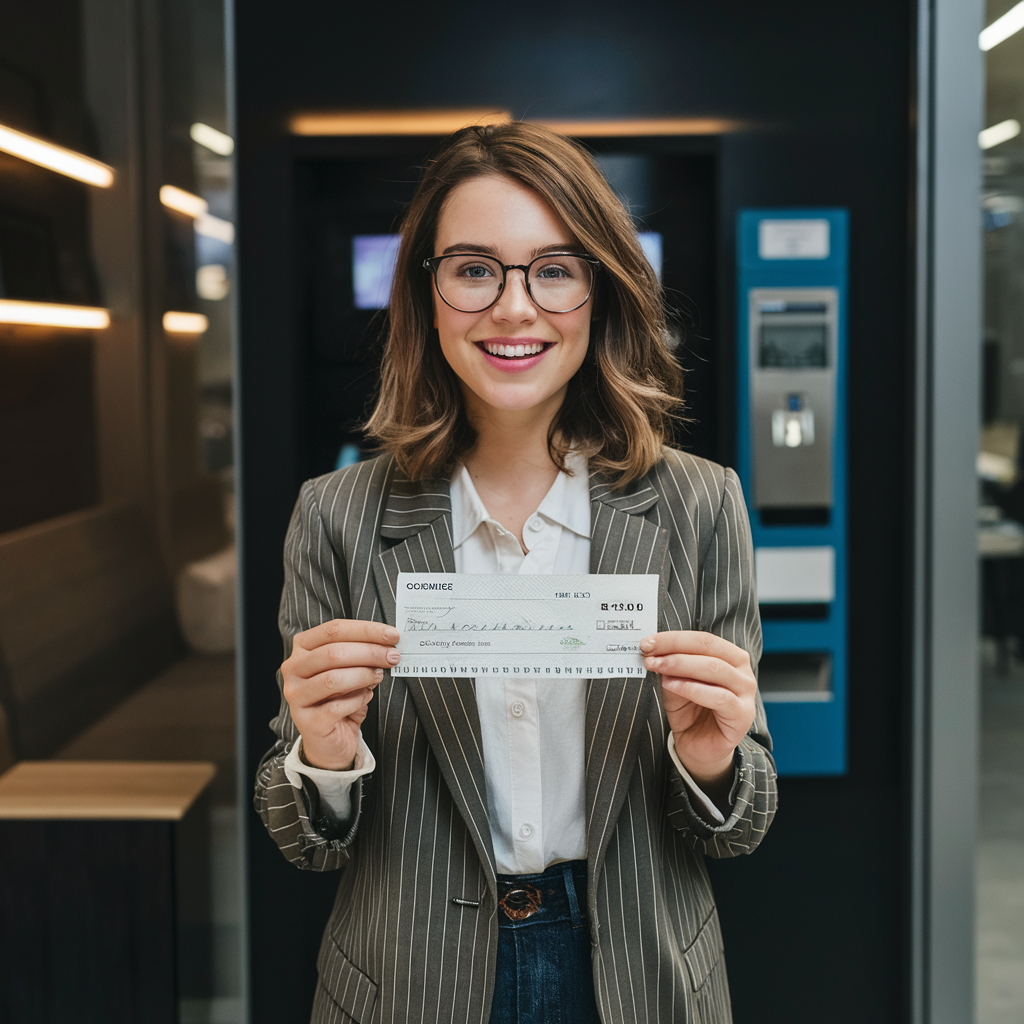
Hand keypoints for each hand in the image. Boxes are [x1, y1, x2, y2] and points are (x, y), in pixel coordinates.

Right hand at [281, 619, 399, 770]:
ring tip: (379, 676)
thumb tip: (388, 647)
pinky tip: (366, 697)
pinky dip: (358, 700)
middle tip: (393, 656)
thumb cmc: (340, 697)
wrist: (330, 739)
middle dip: (370, 652)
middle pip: (334, 652)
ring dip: (364, 675)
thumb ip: (363, 654)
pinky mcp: (307, 722)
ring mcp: (297, 696)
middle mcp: (293, 669)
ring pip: (334, 679)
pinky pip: (337, 707)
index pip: (334, 630)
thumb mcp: (351, 669)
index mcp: (303, 648)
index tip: (393, 635)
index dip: (366, 630)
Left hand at [640, 631, 756, 794]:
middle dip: (674, 647)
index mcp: (730, 657)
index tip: (648, 641)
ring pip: (714, 668)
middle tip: (648, 651)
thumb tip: (655, 651)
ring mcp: (746, 693)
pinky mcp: (743, 715)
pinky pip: (718, 697)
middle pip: (709, 648)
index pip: (702, 639)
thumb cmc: (691, 713)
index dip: (674, 638)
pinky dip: (691, 687)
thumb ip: (670, 668)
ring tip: (656, 666)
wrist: (699, 748)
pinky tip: (671, 685)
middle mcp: (742, 671)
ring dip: (680, 664)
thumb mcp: (675, 685)